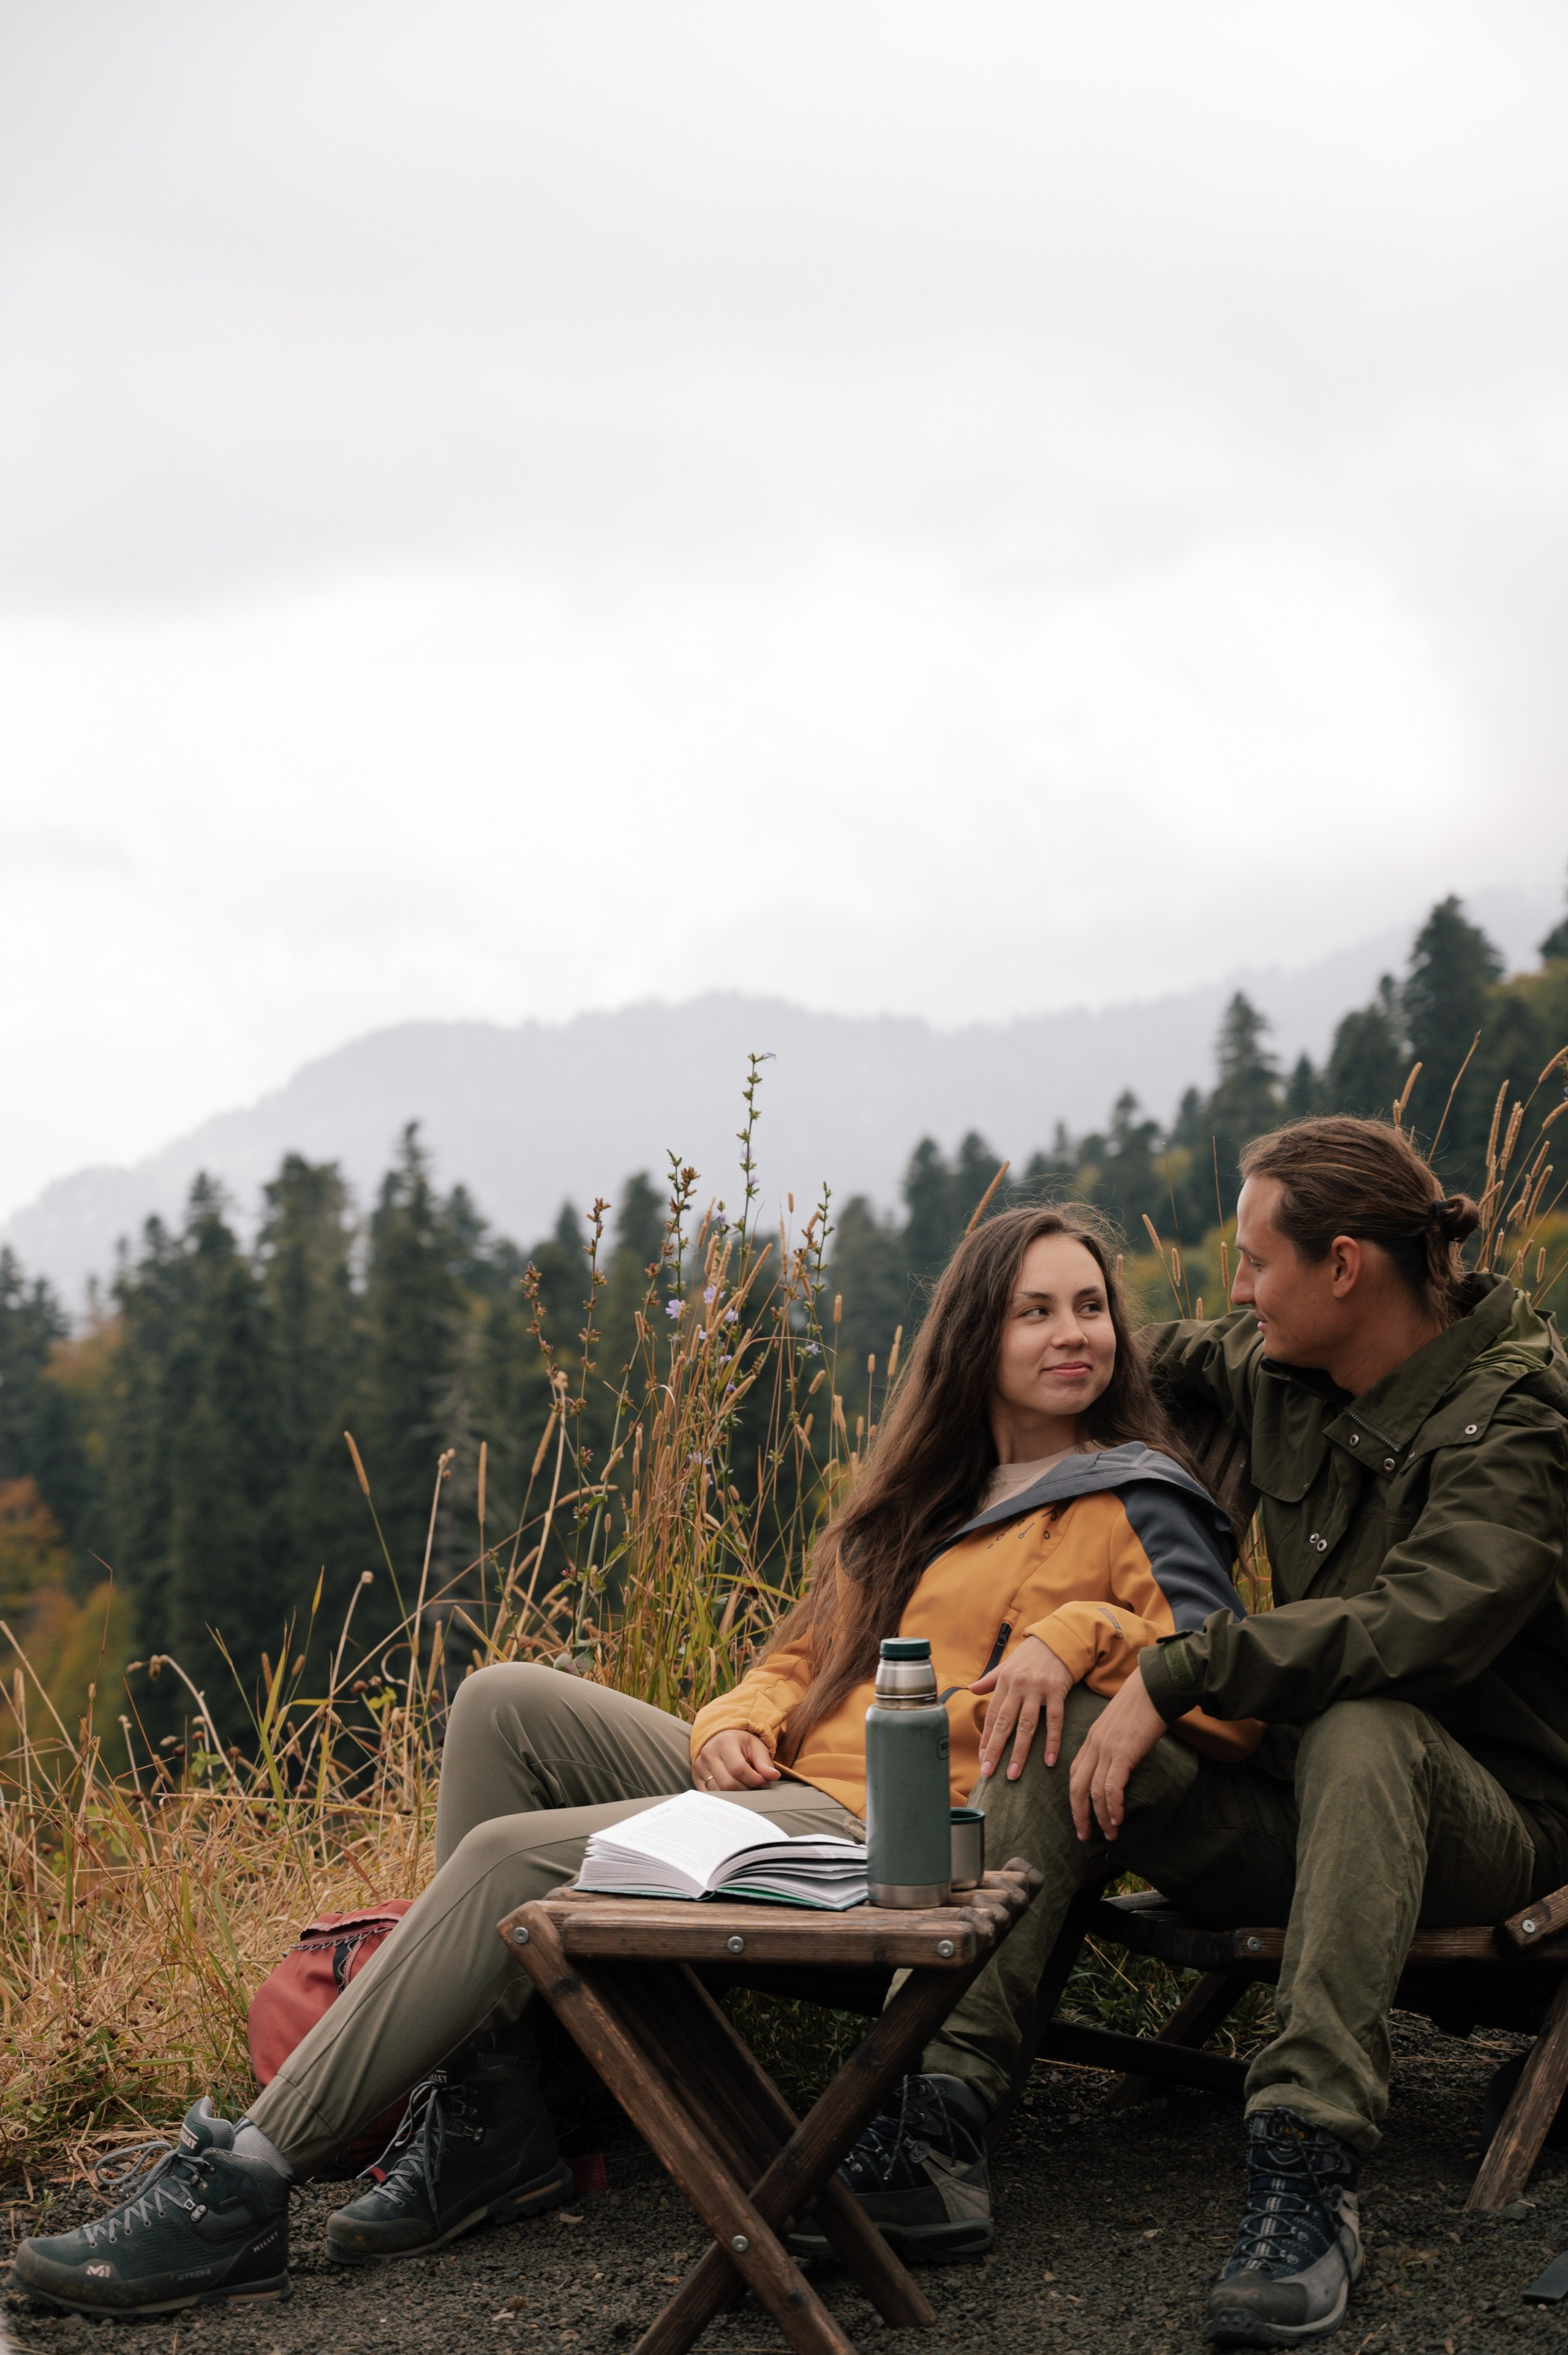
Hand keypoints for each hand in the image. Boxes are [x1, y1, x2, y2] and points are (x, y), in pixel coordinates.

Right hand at [694, 1731, 779, 1790]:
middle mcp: (708, 1753)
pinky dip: (724, 1798)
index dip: (754, 1780)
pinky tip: (734, 1794)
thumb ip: (764, 1762)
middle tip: (758, 1789)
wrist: (721, 1739)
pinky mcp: (696, 1777)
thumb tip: (774, 1777)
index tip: (765, 1783)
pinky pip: (709, 1795)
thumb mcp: (756, 1746)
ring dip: (736, 1796)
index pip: (739, 1769)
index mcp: (724, 1742)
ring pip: (718, 1792)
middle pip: (728, 1783)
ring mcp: (699, 1766)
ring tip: (747, 1790)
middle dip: (747, 1790)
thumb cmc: (741, 1744)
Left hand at [972, 1634, 1074, 1779]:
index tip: (982, 1759)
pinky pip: (1055, 1720)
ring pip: (1027, 1726)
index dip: (986, 1738)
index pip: (992, 1715)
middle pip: (1005, 1723)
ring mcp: (1038, 1689)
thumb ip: (990, 1680)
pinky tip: (1048, 1761)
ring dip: (1020, 1752)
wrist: (1059, 1639)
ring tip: (1013, 1774)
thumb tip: (971, 1689)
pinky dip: (1052, 1742)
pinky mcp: (1057, 1690)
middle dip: (995, 1750)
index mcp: (1004, 1682)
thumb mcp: (1007, 1665)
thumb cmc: (1031, 1655)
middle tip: (989, 1773)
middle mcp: (1018, 1686)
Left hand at [1068, 1671, 1165, 1841]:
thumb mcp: (1119, 1726)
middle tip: (1085, 1835)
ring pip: (1093, 1792)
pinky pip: (1111, 1787)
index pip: (1074, 1774)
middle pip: (1076, 1787)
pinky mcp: (1122, 1753)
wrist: (1153, 1688)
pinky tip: (1118, 1818)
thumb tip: (1119, 1766)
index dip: (1075, 1799)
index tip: (1081, 1817)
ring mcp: (1106, 1749)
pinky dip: (1112, 1806)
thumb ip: (1113, 1745)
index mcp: (1091, 1739)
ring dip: (1101, 1817)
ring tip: (1109, 1833)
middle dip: (1079, 1815)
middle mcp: (1093, 1745)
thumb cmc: (1141, 1705)